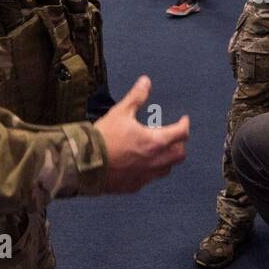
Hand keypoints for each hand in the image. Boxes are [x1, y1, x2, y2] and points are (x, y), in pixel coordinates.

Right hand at [95, 75, 189, 192]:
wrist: (84, 164)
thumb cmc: (103, 138)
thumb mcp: (120, 112)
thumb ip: (136, 97)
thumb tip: (146, 81)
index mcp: (155, 142)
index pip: (181, 133)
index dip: (184, 124)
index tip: (183, 120)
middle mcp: (155, 161)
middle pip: (179, 155)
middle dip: (180, 144)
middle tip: (173, 136)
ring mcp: (145, 176)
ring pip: (166, 169)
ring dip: (167, 159)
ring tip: (160, 151)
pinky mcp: (134, 186)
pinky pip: (149, 179)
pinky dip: (150, 171)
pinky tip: (141, 165)